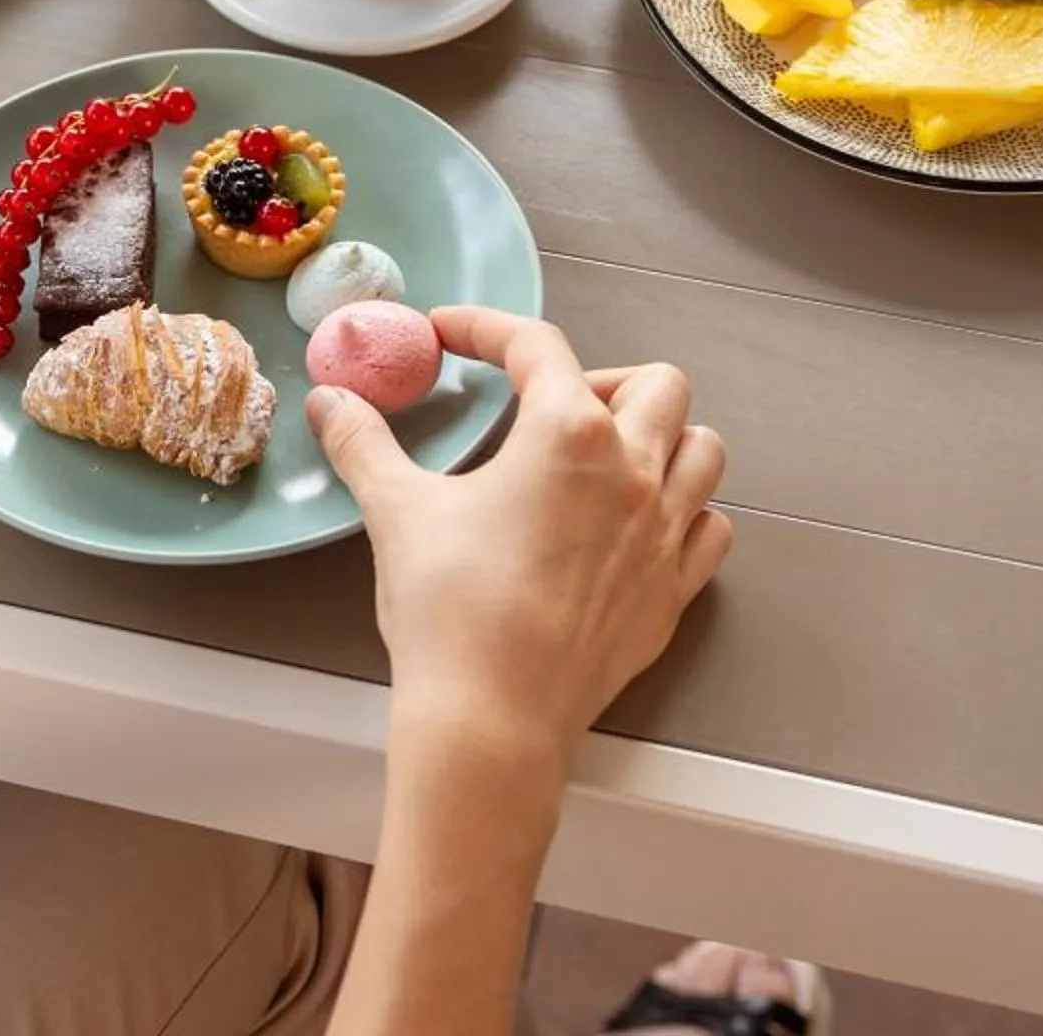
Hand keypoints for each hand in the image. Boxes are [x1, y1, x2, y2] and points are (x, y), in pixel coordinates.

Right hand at [309, 306, 731, 759]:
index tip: (451, 334)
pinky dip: (686, 511)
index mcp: (568, 433)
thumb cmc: (449, 609)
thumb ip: (363, 443)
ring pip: (703, 449)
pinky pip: (711, 529)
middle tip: (546, 407)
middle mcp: (633, 471)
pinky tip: (639, 523)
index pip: (537, 345)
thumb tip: (331, 402)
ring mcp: (664, 533)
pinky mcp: (673, 591)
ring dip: (662, 437)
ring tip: (607, 457)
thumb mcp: (396, 511)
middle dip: (602, 380)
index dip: (487, 327)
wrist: (492, 716)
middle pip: (656, 384)